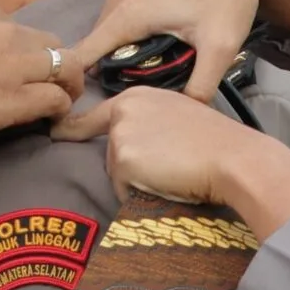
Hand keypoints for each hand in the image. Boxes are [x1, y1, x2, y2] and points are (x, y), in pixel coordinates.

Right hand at [0, 0, 81, 145]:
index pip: (17, 26)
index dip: (22, 49)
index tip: (16, 68)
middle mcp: (3, 29)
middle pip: (49, 43)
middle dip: (53, 64)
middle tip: (51, 86)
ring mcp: (14, 62)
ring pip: (66, 67)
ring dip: (67, 85)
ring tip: (61, 103)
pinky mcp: (18, 97)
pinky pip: (57, 99)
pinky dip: (60, 109)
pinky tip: (51, 120)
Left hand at [56, 88, 289, 236]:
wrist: (233, 157)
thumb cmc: (216, 143)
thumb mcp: (178, 119)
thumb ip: (149, 126)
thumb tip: (129, 150)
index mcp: (138, 96)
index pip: (97, 115)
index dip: (75, 127)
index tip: (56, 132)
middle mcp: (124, 108)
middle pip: (110, 151)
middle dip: (132, 167)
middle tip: (170, 165)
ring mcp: (121, 132)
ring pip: (117, 171)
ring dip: (137, 180)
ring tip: (172, 172)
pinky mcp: (123, 156)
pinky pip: (123, 188)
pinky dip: (140, 193)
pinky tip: (166, 182)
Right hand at [69, 0, 289, 101]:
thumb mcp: (220, 46)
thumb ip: (201, 87)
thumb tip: (184, 117)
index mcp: (126, 14)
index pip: (82, 55)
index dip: (77, 81)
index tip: (83, 102)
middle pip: (96, 43)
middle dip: (103, 68)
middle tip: (127, 92)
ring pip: (110, 25)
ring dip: (118, 47)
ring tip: (141, 69)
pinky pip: (121, 8)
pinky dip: (129, 27)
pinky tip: (154, 38)